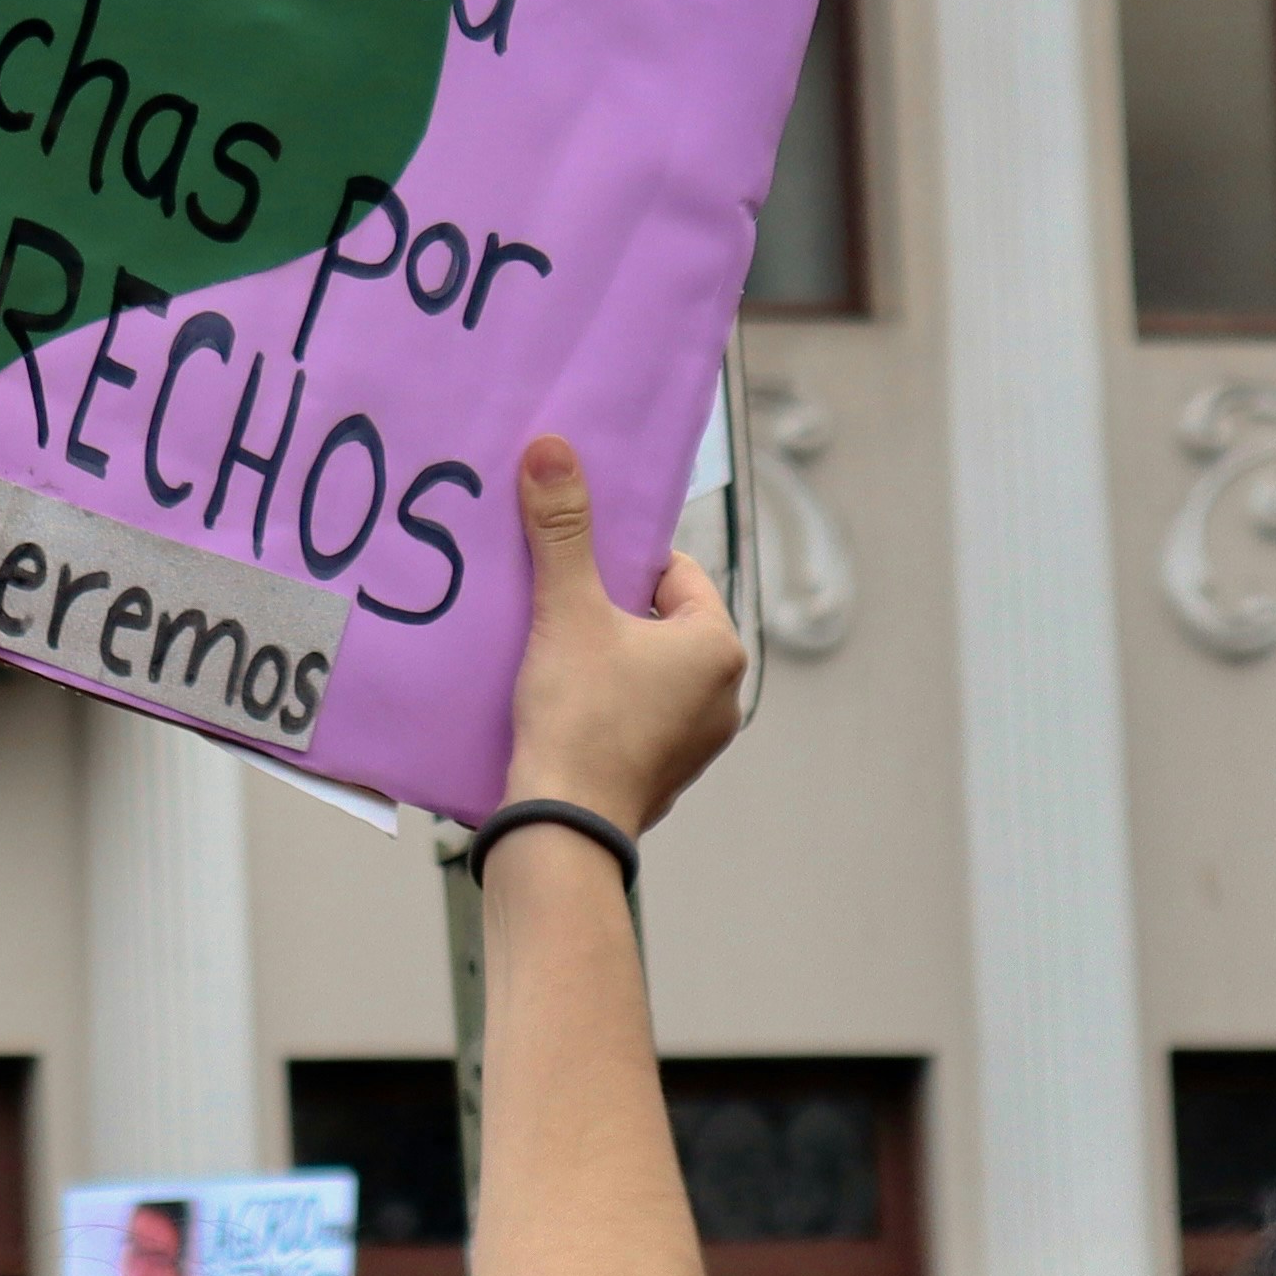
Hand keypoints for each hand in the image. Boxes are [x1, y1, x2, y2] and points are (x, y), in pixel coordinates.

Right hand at [500, 433, 745, 832]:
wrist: (561, 826)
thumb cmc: (578, 715)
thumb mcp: (567, 610)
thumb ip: (562, 529)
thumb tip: (552, 448)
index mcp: (718, 646)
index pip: (672, 572)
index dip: (617, 562)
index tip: (572, 568)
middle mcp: (724, 695)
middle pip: (657, 622)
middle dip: (608, 611)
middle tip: (554, 609)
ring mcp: (698, 742)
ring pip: (645, 671)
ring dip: (604, 659)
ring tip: (550, 657)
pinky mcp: (664, 775)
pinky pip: (636, 717)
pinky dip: (603, 705)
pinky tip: (559, 706)